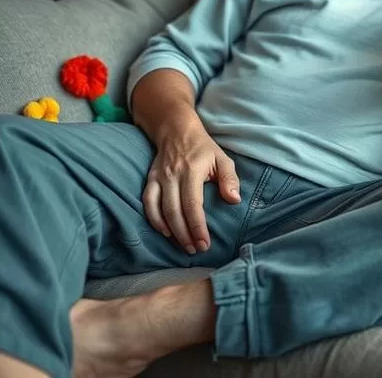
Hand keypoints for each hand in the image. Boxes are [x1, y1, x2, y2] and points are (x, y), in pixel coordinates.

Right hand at [142, 124, 240, 253]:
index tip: (204, 243)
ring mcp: (159, 178)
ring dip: (170, 231)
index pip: (193, 205)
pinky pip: (147, 203)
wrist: (177, 131)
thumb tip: (234, 200)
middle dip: (185, 235)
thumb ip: (229, 179)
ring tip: (183, 246)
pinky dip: (154, 219)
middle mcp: (172, 176)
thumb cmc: (204, 149)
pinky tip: (164, 232)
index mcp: (192, 171)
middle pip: (175, 212)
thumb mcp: (223, 159)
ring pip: (159, 210)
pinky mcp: (150, 180)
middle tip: (196, 250)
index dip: (197, 227)